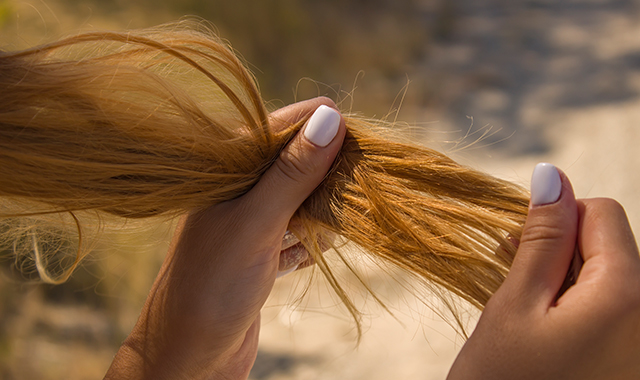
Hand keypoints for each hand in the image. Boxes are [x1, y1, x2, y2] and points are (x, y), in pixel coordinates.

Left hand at [105, 97, 345, 379]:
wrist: (189, 358)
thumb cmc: (212, 286)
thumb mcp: (256, 223)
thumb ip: (292, 172)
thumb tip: (331, 116)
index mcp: (224, 170)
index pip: (279, 128)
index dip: (320, 128)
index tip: (359, 135)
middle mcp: (236, 191)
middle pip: (295, 164)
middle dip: (326, 175)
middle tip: (352, 186)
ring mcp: (249, 223)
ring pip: (300, 201)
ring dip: (322, 212)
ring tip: (333, 226)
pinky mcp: (260, 253)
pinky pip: (297, 234)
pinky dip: (310, 242)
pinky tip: (314, 252)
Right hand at [448, 164, 639, 379]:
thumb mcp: (514, 305)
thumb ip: (541, 238)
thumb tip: (552, 176)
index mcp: (627, 296)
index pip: (603, 214)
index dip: (556, 220)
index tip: (519, 248)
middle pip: (609, 247)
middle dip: (559, 252)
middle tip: (513, 282)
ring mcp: (639, 344)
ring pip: (606, 279)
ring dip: (562, 282)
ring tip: (524, 312)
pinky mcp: (627, 359)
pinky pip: (610, 311)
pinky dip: (574, 309)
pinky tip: (543, 331)